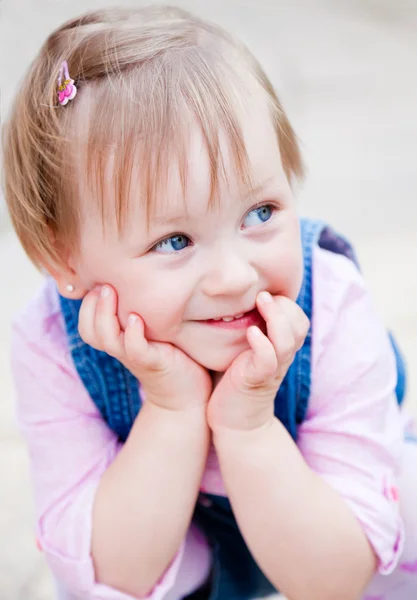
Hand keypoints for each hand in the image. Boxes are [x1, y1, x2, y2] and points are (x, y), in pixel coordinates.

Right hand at [78, 285, 211, 410]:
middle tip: (103, 284)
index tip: (99, 280)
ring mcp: (135, 357)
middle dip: (91, 306)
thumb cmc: (173, 355)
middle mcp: (121, 348)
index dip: (87, 304)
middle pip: (89, 330)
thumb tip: (141, 276)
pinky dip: (132, 334)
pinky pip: (135, 349)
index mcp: (117, 340)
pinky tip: (135, 318)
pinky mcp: (153, 363)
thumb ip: (143, 310)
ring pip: (106, 338)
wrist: (188, 393)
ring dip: (105, 314)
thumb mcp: (154, 330)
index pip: (87, 324)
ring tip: (111, 291)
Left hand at [207, 292, 308, 431]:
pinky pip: (268, 360)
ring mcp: (270, 369)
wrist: (233, 422)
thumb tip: (231, 299)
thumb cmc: (233, 381)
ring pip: (287, 340)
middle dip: (286, 307)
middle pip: (300, 326)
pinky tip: (252, 333)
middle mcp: (280, 357)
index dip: (288, 305)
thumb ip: (245, 327)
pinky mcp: (256, 380)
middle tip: (263, 294)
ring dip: (276, 318)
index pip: (299, 320)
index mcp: (280, 348)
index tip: (266, 294)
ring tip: (260, 301)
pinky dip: (263, 344)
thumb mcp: (242, 349)